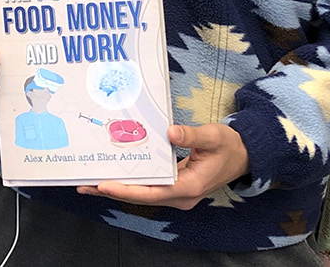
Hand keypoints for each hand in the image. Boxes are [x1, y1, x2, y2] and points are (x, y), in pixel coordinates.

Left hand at [77, 124, 249, 209]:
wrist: (244, 156)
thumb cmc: (229, 146)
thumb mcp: (214, 136)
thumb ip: (192, 135)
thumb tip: (170, 132)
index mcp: (190, 187)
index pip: (152, 193)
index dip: (127, 190)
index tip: (104, 185)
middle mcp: (180, 196)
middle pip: (141, 197)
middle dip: (113, 191)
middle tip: (85, 185)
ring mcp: (177, 194)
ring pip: (142, 195)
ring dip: (118, 189)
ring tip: (90, 183)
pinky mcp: (174, 188)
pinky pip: (148, 189)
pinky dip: (130, 184)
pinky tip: (114, 176)